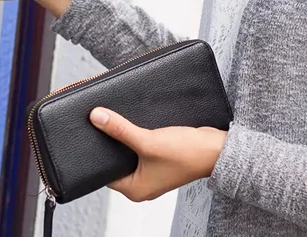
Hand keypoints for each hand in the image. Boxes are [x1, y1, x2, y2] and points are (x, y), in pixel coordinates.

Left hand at [89, 108, 226, 201]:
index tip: (90, 135)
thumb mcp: (148, 141)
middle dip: (111, 144)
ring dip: (126, 138)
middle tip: (101, 124)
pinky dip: (138, 137)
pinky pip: (142, 148)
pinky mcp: (161, 160)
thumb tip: (97, 117)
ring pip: (130, 153)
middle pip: (117, 162)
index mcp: (135, 190)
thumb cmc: (186, 154)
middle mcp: (143, 184)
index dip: (97, 154)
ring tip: (117, 121)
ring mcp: (153, 172)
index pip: (105, 173)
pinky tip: (135, 123)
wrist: (216, 149)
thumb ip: (120, 129)